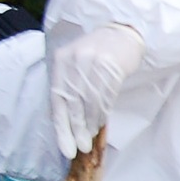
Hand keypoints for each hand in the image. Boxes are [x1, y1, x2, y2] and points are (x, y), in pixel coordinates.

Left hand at [47, 23, 145, 154]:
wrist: (122, 33)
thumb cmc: (96, 53)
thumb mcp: (75, 64)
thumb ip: (67, 87)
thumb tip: (66, 124)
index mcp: (60, 61)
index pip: (57, 100)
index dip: (61, 127)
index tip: (65, 147)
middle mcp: (75, 62)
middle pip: (73, 105)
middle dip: (76, 130)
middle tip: (80, 148)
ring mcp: (94, 64)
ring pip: (90, 103)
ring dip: (90, 124)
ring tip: (90, 137)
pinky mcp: (112, 67)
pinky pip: (105, 97)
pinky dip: (102, 114)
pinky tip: (101, 123)